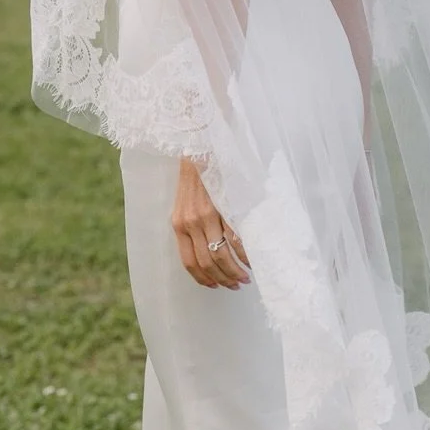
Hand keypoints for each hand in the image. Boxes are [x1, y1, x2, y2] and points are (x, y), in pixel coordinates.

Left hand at [171, 159, 250, 289]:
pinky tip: (251, 262)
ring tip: (244, 278)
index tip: (214, 286)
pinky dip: (245, 256)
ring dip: (234, 271)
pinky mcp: (224, 208)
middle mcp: (191, 223)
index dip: (203, 279)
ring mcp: (208, 216)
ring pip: (221, 256)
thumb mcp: (185, 203)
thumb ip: (192, 226)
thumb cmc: (196, 174)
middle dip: (223, 279)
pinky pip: (235, 240)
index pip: (189, 261)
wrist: (201, 143)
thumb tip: (206, 250)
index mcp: (179, 224)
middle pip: (207, 263)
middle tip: (235, 285)